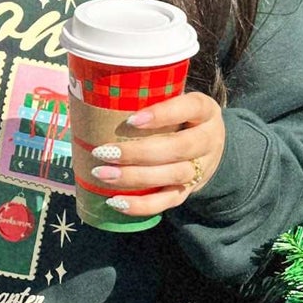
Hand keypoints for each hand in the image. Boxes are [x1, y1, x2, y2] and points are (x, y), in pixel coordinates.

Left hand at [86, 92, 226, 216]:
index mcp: (205, 110)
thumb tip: (93, 98)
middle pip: (179, 148)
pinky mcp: (189, 191)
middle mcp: (208, 140)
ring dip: (135, 178)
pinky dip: (141, 205)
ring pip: (173, 176)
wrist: (209, 148)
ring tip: (102, 174)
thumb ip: (148, 97)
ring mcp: (201, 168)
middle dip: (139, 153)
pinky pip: (167, 202)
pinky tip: (116, 201)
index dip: (163, 114)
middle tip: (103, 152)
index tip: (131, 120)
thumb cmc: (179, 117)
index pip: (190, 107)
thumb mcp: (175, 100)